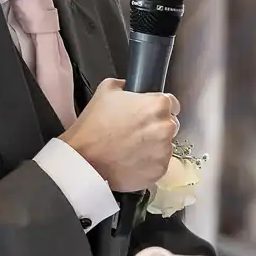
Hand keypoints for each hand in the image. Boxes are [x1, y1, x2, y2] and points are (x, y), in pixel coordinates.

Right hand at [62, 79, 178, 192]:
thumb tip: (127, 85)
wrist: (83, 159)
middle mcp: (166, 128)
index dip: (158, 108)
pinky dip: (148, 163)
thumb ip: (123, 85)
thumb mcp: (105, 91)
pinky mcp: (159, 170)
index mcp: (158, 105)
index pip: (172, 103)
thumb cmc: (93, 126)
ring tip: (130, 147)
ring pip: (165, 146)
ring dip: (153, 146)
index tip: (147, 114)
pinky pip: (159, 164)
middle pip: (170, 125)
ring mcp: (164, 151)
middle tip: (135, 131)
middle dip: (156, 127)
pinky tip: (131, 160)